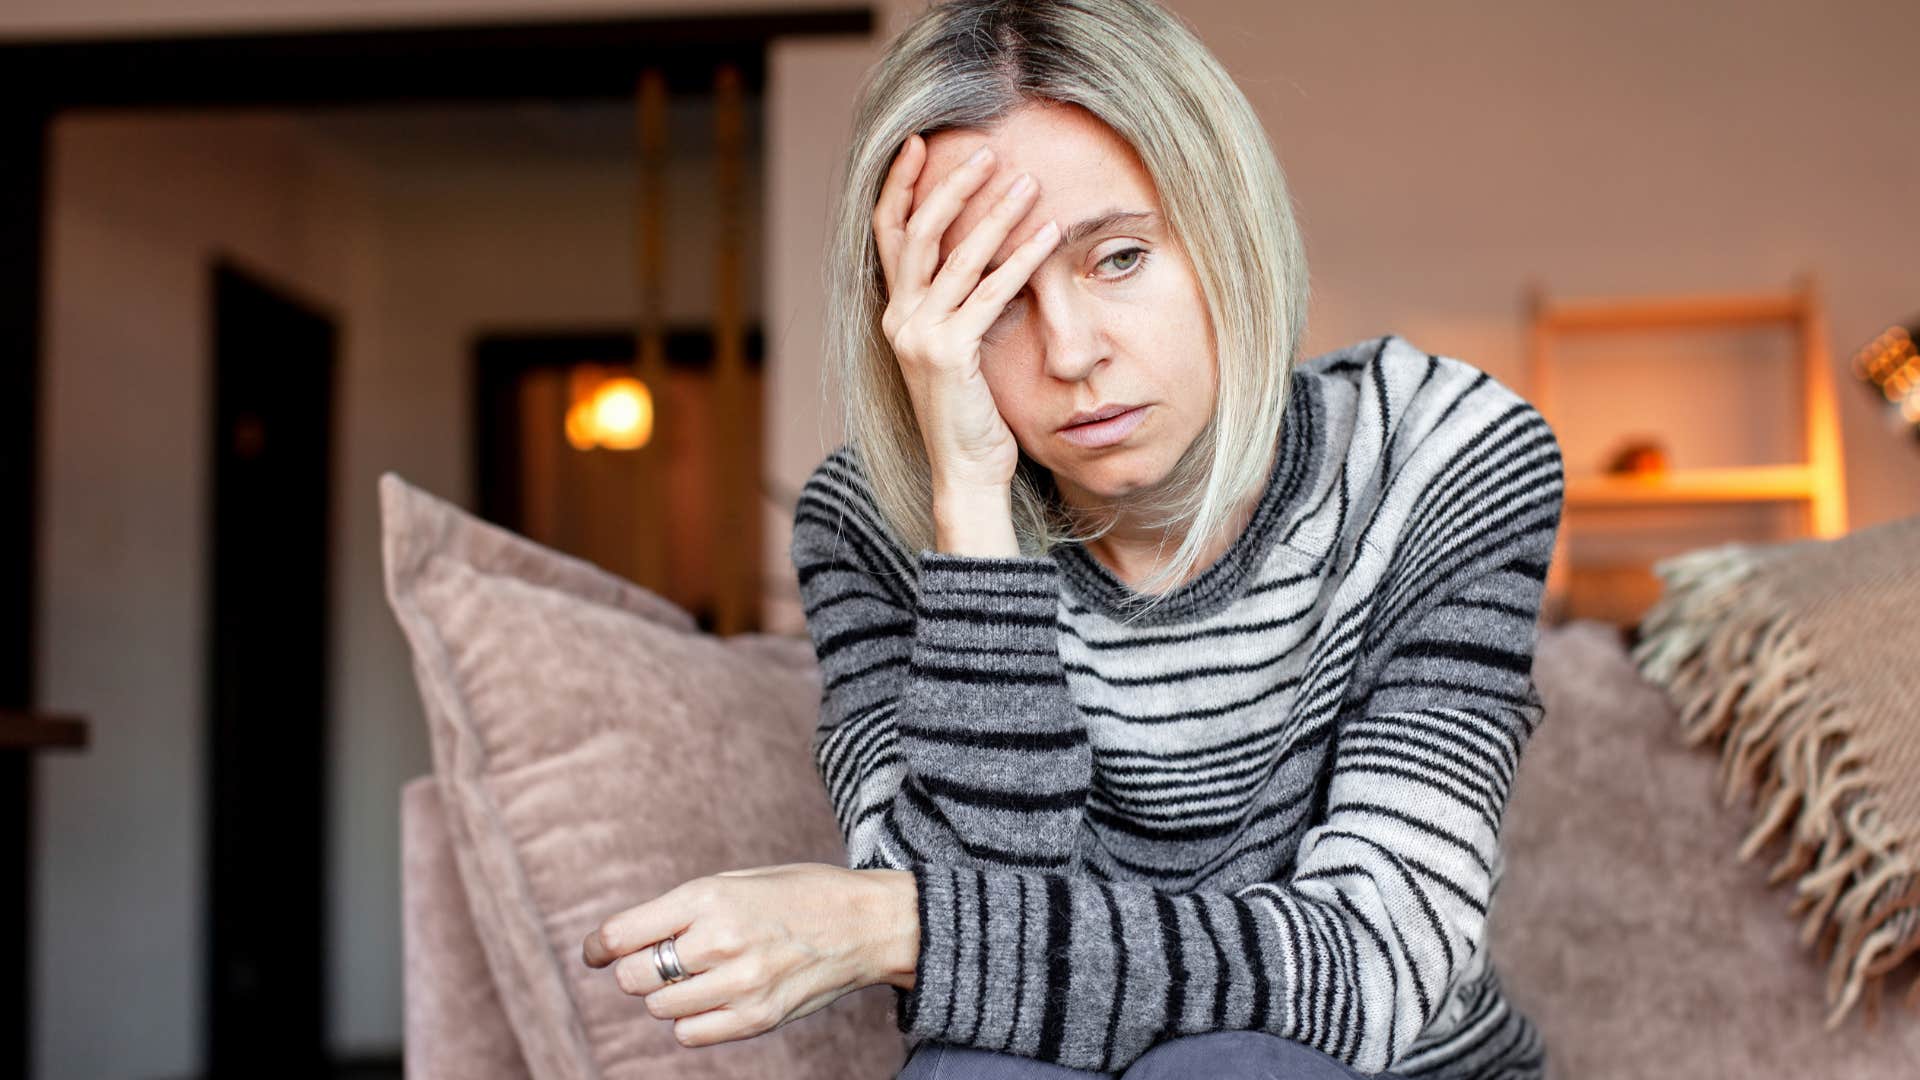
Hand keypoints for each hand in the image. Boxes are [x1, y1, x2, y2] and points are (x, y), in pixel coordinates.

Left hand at [581, 863, 907, 1047]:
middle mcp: (720, 941)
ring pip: (660, 1009)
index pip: (624, 934)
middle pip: (635, 978)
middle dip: (636, 970)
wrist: (865, 923)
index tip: (595, 951)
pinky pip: (691, 1034)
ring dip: (666, 996)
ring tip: (697, 976)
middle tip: (659, 961)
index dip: (599, 945)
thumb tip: (616, 945)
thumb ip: (680, 910)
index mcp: (709, 897)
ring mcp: (740, 984)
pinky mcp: (757, 1017)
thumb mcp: (736, 881)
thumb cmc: (797, 895)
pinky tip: (711, 999)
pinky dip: (691, 1021)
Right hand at [874, 133, 1062, 493]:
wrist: (966, 471)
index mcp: (896, 315)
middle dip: (951, 186)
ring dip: (995, 214)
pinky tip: (1048, 235)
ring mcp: (920, 337)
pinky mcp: (949, 354)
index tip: (918, 143)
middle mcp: (899, 320)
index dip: (899, 186)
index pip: (888, 235)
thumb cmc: (971, 415)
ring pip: (955, 257)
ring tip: (1028, 184)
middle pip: (917, 233)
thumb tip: (983, 258)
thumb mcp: (956, 350)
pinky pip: (988, 293)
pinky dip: (1021, 259)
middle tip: (987, 152)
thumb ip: (958, 306)